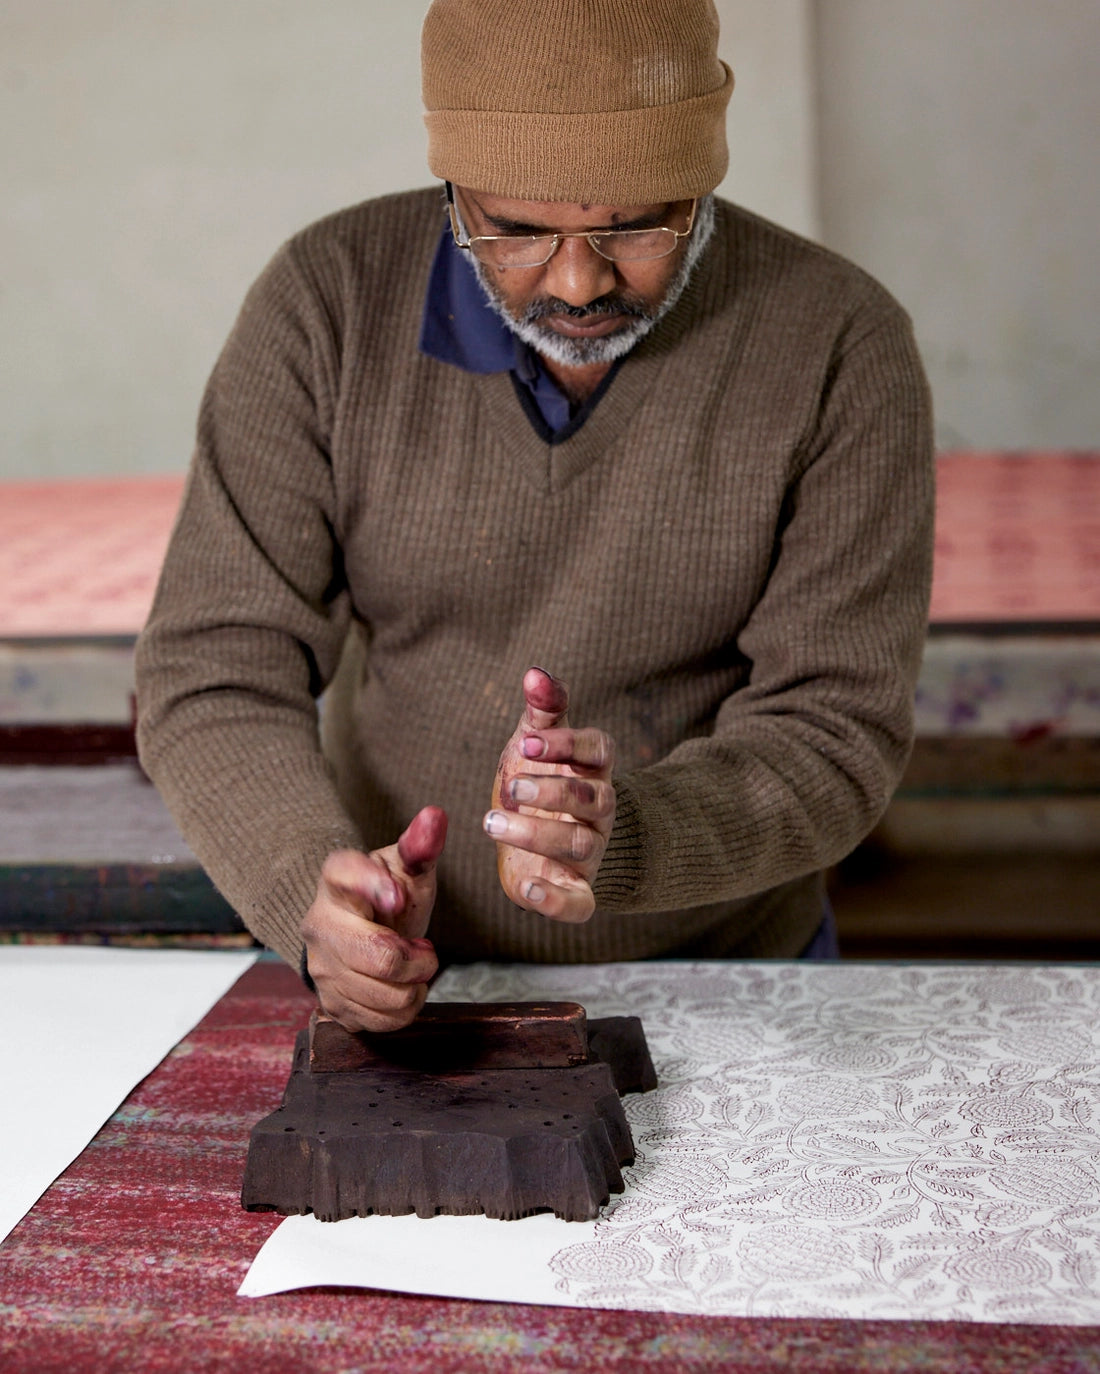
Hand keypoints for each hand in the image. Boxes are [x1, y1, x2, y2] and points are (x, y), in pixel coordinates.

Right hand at [300, 805, 446, 1031]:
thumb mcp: (407, 868)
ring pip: (385, 994)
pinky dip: (405, 1009)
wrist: (360, 934)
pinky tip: (403, 989)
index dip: (374, 885)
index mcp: (337, 880)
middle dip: (418, 958)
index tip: (396, 897)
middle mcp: (320, 924)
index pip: (345, 874)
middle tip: (424, 949)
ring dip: (415, 985)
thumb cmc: (390, 897)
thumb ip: (421, 845)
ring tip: (413, 967)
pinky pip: (381, 1021)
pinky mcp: (331, 1004)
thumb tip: (435, 815)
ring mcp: (322, 968)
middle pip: (379, 955)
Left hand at [484, 667, 614, 923]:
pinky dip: (555, 900)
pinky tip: (525, 890)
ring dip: (537, 835)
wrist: (539, 843)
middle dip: (553, 792)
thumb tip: (535, 672)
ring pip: (579, 845)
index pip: (598, 750)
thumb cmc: (540, 782)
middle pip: (592, 800)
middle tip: (512, 788)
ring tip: (492, 824)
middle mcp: (599, 811)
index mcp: (592, 770)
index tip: (527, 743)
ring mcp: (590, 852)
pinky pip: (579, 903)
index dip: (567, 745)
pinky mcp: (576, 891)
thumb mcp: (536, 744)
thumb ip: (541, 710)